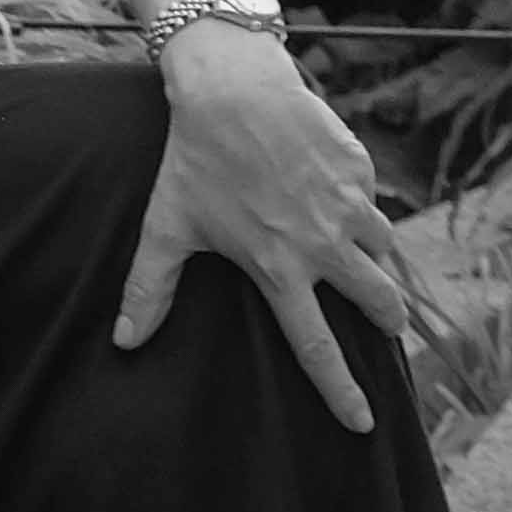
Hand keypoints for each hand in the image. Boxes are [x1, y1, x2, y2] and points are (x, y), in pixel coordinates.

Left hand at [113, 28, 417, 430]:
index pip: (316, 346)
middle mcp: (324, 244)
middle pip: (378, 303)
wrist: (232, 88)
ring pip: (384, 250)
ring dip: (379, 261)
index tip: (362, 423)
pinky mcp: (360, 170)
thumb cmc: (195, 160)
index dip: (340, 390)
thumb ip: (150, 288)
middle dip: (387, 321)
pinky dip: (362, 207)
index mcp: (279, 268)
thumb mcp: (167, 226)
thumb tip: (125, 341)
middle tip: (386, 326)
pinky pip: (371, 200)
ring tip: (366, 262)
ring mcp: (349, 206)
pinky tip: (340, 198)